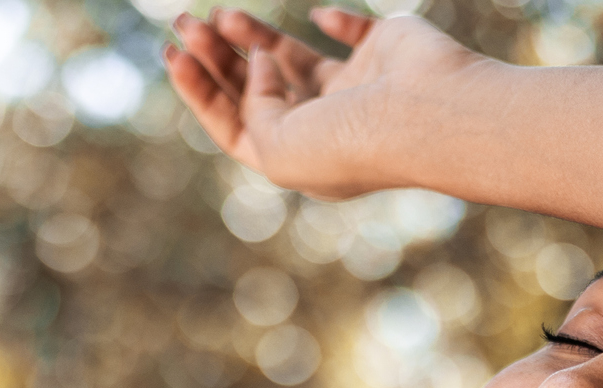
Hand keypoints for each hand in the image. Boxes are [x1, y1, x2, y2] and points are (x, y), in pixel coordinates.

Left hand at [163, 6, 484, 198]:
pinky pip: (350, 33)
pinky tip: (318, 16)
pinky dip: (333, 21)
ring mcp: (355, 89)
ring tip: (220, 14)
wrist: (427, 112)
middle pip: (258, 90)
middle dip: (218, 58)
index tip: (175, 55)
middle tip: (184, 23)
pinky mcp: (383, 52)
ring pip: (292, 59)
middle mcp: (326, 126)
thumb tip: (258, 65)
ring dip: (253, 36)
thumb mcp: (276, 144)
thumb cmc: (352, 142)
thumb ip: (253, 108)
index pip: (238, 126)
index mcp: (299, 158)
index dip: (201, 91)